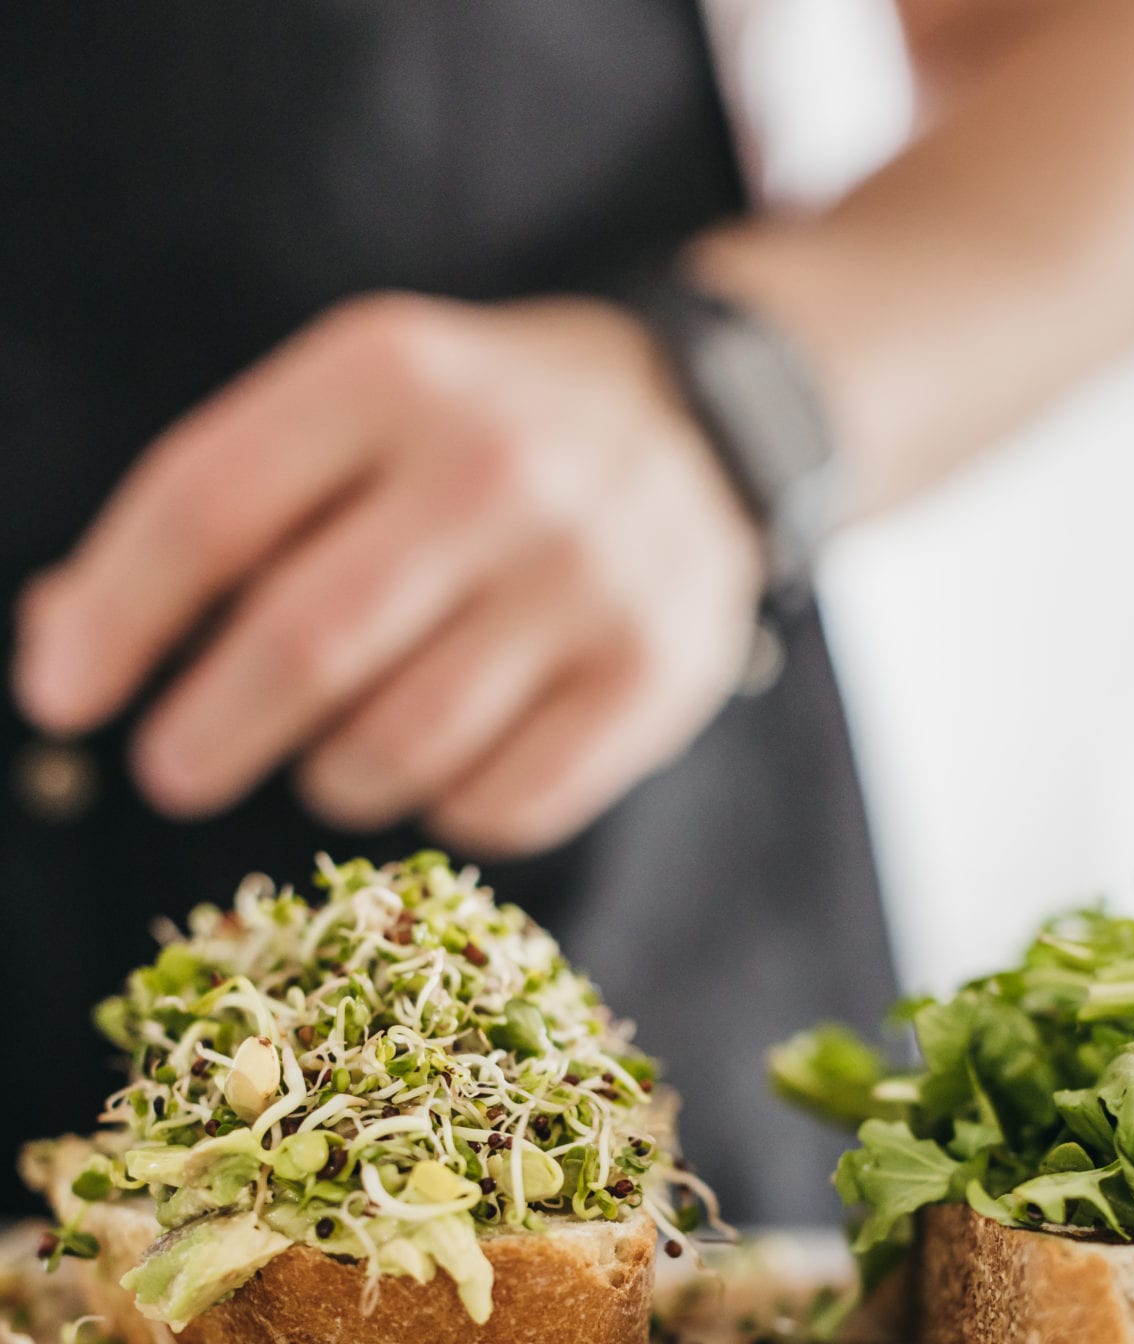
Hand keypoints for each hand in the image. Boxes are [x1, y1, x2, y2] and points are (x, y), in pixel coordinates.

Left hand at [14, 294, 763, 853]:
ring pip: (400, 746)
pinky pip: (504, 805)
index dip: (117, 616)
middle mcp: (495, 470)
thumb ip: (221, 511)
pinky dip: (445, 811)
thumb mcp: (352, 408)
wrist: (705, 428)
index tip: (60, 698)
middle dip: (209, 733)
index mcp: (389, 377)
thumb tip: (66, 649)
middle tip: (175, 770)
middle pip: (305, 645)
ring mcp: (589, 580)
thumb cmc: (480, 433)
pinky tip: (443, 768)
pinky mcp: (653, 678)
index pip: (211, 506)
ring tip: (327, 760)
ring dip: (333, 778)